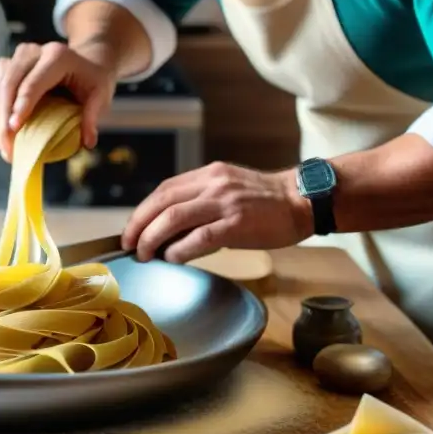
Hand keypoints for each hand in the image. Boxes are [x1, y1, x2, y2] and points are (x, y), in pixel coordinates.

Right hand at [0, 41, 116, 161]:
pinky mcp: (2, 70)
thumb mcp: (100, 95)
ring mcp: (13, 59)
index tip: (14, 128)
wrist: (80, 64)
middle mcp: (31, 52)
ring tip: (4, 148)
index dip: (22, 105)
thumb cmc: (90, 81)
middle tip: (8, 148)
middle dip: (4, 118)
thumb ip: (92, 115)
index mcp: (56, 56)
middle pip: (8, 83)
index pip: (33, 81)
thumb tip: (87, 141)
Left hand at [121, 162, 313, 262]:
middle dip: (139, 226)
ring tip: (145, 255)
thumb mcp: (227, 191)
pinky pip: (199, 237)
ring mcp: (225, 202)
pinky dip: (180, 250)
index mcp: (207, 175)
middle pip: (162, 203)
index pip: (163, 191)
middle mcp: (212, 184)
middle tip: (130, 246)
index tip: (130, 230)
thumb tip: (166, 232)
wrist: (302, 200)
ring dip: (152, 238)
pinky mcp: (237, 223)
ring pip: (174, 218)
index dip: (141, 212)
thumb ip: (199, 204)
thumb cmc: (264, 202)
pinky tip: (173, 259)